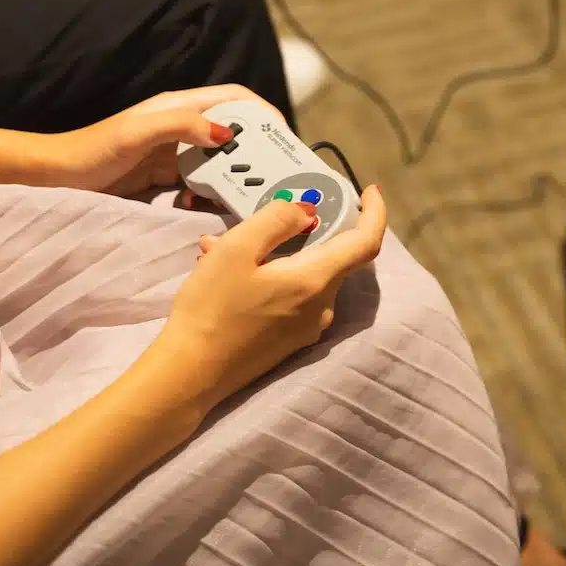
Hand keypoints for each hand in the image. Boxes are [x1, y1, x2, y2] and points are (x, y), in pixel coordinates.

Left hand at [38, 85, 284, 194]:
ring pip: (221, 164)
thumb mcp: (136, 133)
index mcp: (180, 107)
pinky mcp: (167, 179)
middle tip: (274, 178)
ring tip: (248, 198)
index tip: (284, 139)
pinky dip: (211, 198)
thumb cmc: (92, 150)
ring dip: (236, 179)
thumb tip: (226, 133)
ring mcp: (176, 155)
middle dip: (256, 153)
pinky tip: (207, 211)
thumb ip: (180, 125)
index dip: (264, 113)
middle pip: (235, 133)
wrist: (59, 178)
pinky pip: (202, 187)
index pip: (235, 100)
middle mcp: (183, 127)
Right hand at [158, 185, 385, 408]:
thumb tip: (308, 212)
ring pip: (304, 275)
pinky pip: (291, 296)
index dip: (375, 212)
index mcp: (315, 281)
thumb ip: (277, 220)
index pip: (366, 242)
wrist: (190, 373)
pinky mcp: (289, 340)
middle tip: (260, 217)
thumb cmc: (211, 307)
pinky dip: (269, 276)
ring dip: (274, 254)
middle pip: (331, 256)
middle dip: (300, 231)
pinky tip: (227, 274)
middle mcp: (321, 306)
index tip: (369, 191)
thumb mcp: (237, 249)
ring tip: (221, 247)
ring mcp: (307, 328)